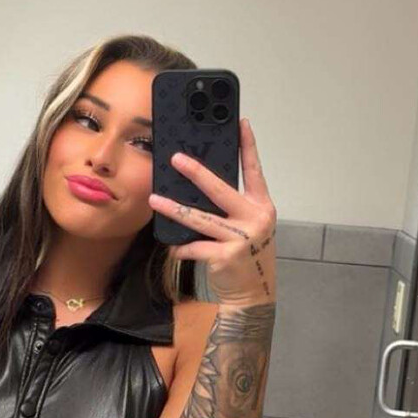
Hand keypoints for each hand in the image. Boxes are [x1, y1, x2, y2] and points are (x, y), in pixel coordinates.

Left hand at [149, 117, 276, 305]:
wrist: (252, 293)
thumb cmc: (246, 255)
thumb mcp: (248, 226)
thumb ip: (233, 206)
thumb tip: (201, 184)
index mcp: (261, 206)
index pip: (254, 170)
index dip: (248, 146)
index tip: (240, 123)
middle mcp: (255, 218)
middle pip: (220, 190)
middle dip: (196, 172)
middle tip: (176, 159)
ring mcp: (241, 238)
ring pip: (200, 218)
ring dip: (174, 209)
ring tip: (156, 200)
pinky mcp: (226, 256)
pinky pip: (195, 246)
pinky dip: (182, 247)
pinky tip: (174, 247)